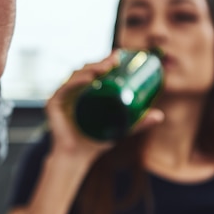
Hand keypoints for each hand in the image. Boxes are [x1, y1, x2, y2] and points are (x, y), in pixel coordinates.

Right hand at [46, 51, 164, 163]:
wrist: (76, 158)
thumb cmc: (95, 142)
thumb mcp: (120, 129)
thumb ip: (138, 123)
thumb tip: (160, 115)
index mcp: (85, 91)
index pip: (94, 71)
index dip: (105, 61)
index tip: (119, 55)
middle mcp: (72, 90)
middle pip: (85, 70)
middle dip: (100, 62)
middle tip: (115, 61)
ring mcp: (62, 96)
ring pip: (75, 75)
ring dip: (90, 68)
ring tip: (105, 67)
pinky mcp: (53, 104)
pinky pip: (65, 88)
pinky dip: (76, 82)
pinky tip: (89, 79)